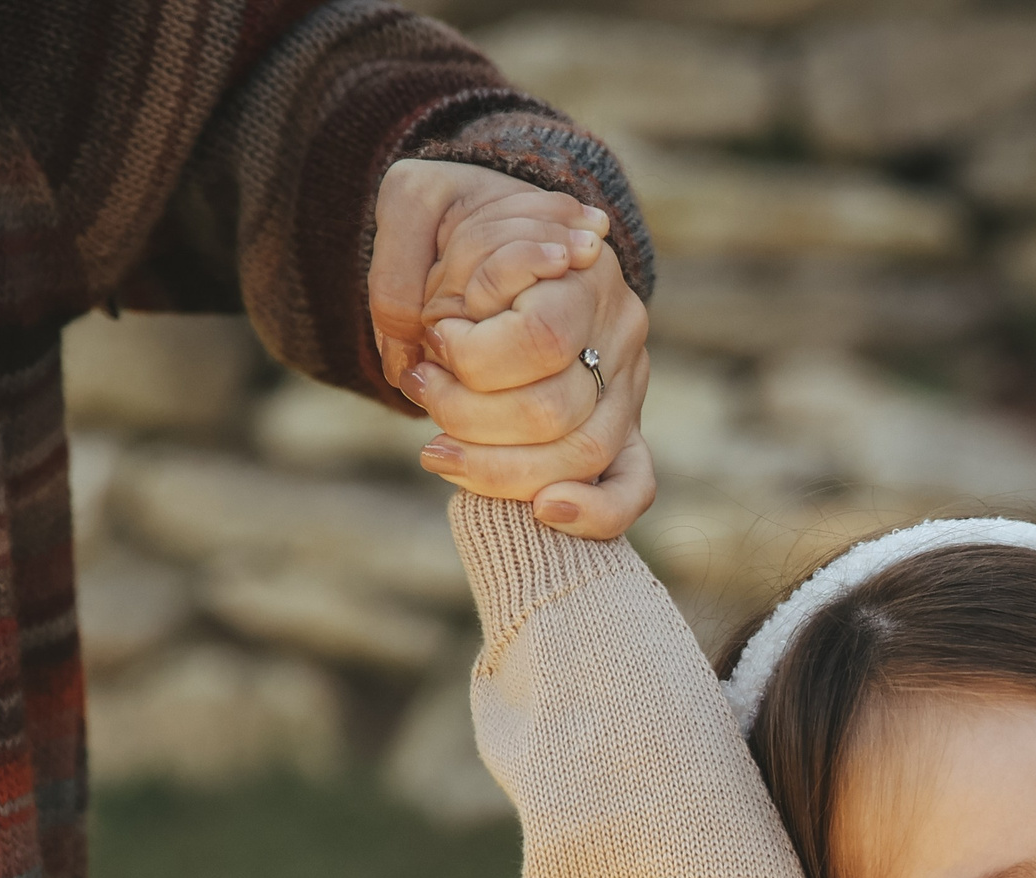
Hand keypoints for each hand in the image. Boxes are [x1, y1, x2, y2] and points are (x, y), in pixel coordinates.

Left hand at [370, 160, 653, 537]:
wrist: (503, 230)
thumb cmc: (458, 217)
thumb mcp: (417, 205)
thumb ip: (404, 267)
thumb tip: (415, 341)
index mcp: (584, 270)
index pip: (542, 339)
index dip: (472, 356)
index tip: (432, 337)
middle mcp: (620, 330)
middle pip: (556, 409)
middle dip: (468, 416)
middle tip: (420, 388)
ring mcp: (627, 384)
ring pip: (583, 454)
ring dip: (499, 470)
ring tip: (437, 452)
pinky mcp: (624, 427)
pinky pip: (632, 487)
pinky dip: (594, 513)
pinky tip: (542, 514)